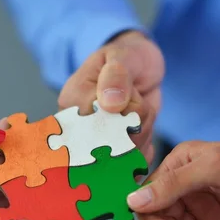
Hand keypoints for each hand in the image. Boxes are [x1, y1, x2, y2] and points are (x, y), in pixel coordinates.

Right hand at [58, 30, 163, 162]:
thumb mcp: (122, 57)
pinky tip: (144, 125)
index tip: (133, 97)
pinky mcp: (115, 154)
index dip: (120, 116)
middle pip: (111, 145)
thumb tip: (109, 103)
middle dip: (134, 127)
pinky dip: (147, 146)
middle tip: (138, 99)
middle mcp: (79, 127)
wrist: (140, 68)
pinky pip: (134, 163)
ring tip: (141, 110)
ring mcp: (96, 143)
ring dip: (143, 133)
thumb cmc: (126, 57)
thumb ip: (115, 76)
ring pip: (126, 155)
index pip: (93, 125)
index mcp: (72, 102)